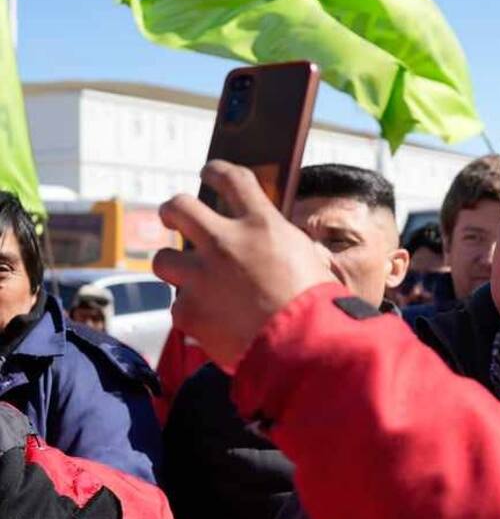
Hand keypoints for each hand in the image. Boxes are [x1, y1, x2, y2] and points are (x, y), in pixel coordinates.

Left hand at [154, 161, 334, 370]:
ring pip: (162, 258)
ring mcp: (202, 276)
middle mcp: (226, 242)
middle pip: (179, 207)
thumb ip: (276, 247)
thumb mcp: (307, 260)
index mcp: (262, 225)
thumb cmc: (318, 307)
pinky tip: (210, 323)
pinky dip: (191, 313)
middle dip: (173, 210)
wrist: (305, 348)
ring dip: (173, 265)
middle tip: (174, 218)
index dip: (216, 171)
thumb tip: (264, 248)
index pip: (232, 179)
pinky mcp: (189, 311)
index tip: (209, 173)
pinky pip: (178, 306)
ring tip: (185, 277)